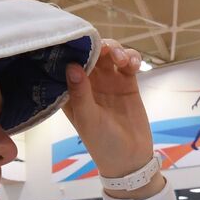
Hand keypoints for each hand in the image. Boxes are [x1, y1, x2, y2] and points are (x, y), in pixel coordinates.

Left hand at [64, 39, 163, 198]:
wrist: (131, 159)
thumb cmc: (103, 143)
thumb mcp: (88, 120)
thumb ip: (80, 94)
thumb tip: (72, 66)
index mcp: (71, 91)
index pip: (65, 63)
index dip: (70, 49)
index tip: (76, 40)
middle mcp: (88, 83)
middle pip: (90, 53)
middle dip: (98, 46)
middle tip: (107, 51)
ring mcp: (108, 81)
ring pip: (110, 54)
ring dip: (116, 50)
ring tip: (122, 60)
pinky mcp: (127, 82)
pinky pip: (128, 62)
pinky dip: (131, 57)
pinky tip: (133, 65)